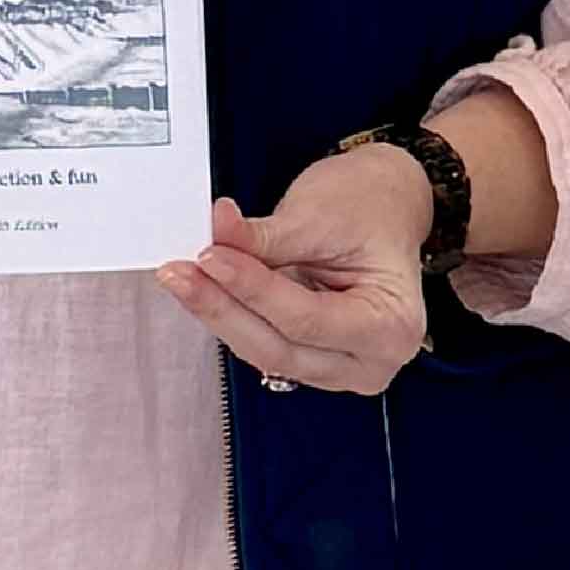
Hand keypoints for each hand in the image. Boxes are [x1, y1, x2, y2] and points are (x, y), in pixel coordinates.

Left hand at [157, 145, 432, 394]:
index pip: (305, 319)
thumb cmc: (369, 205)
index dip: (251, 289)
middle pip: (280, 347)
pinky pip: (265, 340)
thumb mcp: (320, 215)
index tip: (208, 255)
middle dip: (223, 308)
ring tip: (181, 276)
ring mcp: (342, 366)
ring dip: (220, 312)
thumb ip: (266, 238)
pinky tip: (203, 286)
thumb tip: (215, 235)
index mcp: (391, 327)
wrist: (387, 202)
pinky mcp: (314, 357)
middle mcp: (370, 362)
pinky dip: (233, 312)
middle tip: (178, 273)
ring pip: (265, 350)